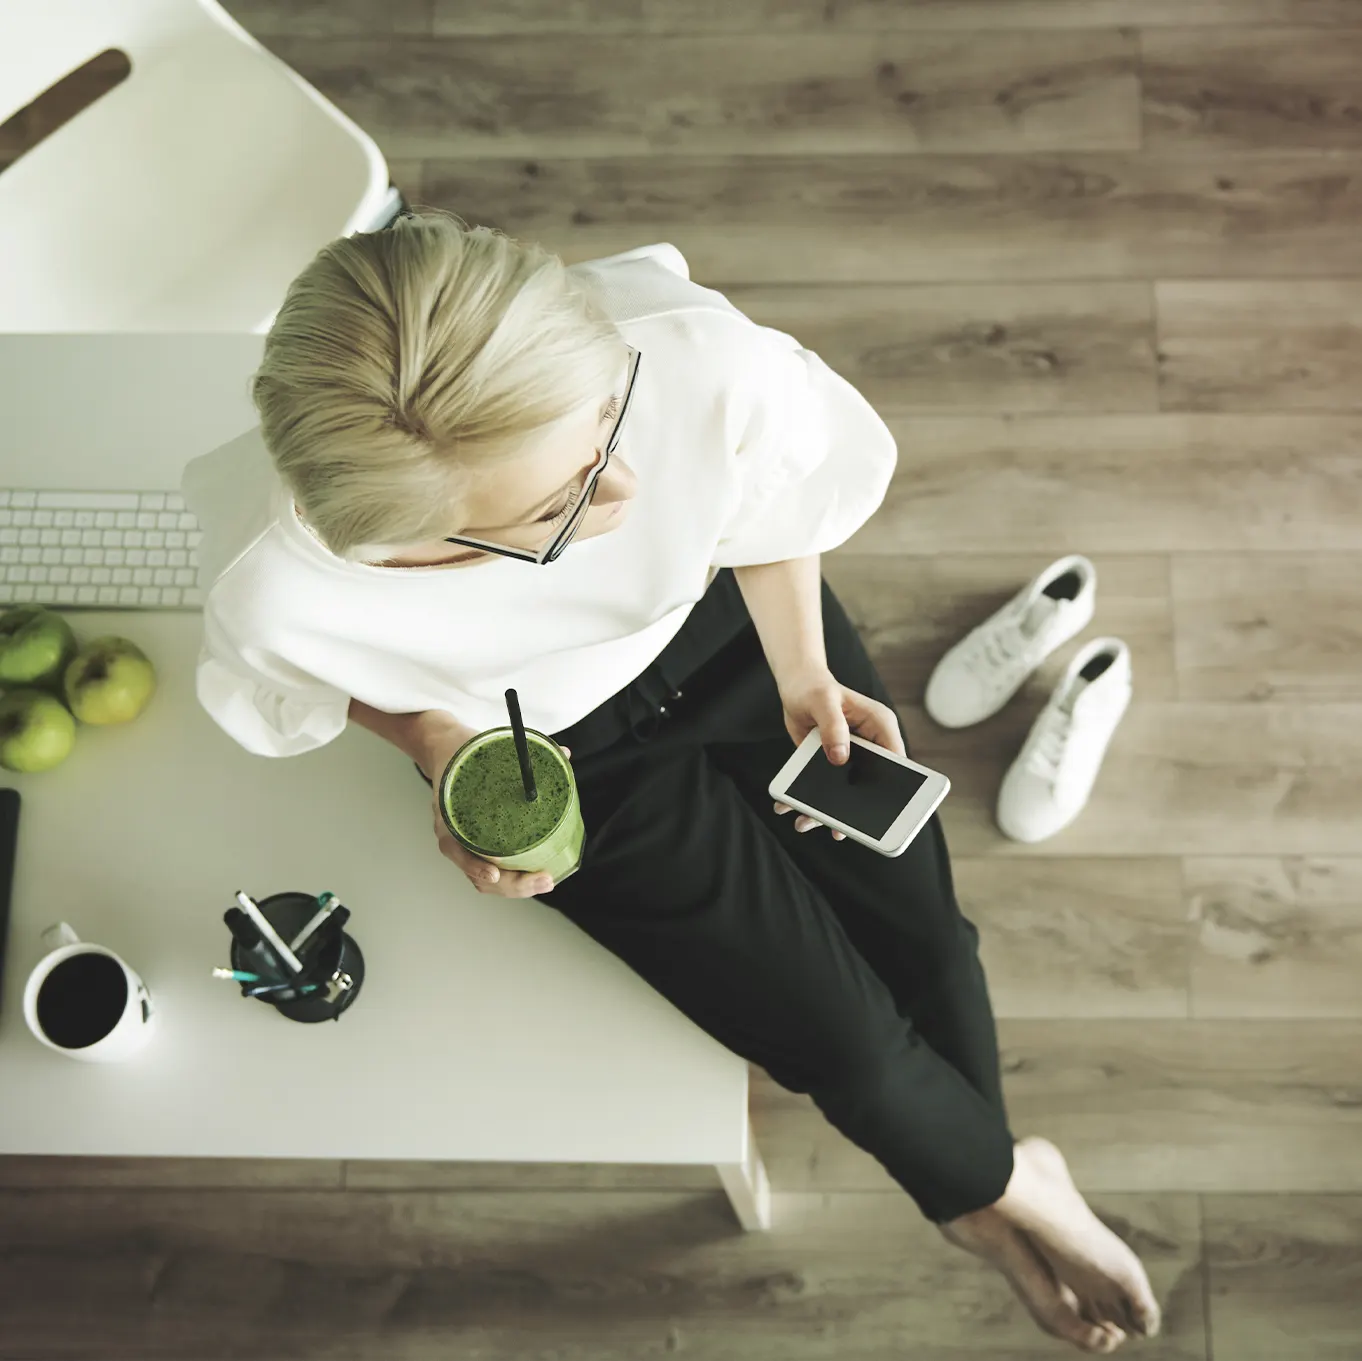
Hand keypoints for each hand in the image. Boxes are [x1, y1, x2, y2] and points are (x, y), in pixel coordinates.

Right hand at [417, 716, 572, 898]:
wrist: (444, 750)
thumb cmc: (464, 752)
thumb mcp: (487, 748)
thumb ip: (526, 752)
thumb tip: (564, 753)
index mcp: (448, 815)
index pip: (458, 851)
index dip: (477, 867)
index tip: (496, 874)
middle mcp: (452, 835)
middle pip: (478, 876)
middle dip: (513, 885)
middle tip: (545, 880)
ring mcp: (462, 844)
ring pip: (485, 880)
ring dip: (515, 887)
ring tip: (544, 881)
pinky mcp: (474, 847)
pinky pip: (490, 871)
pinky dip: (510, 878)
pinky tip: (534, 875)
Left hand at [773, 665, 906, 838]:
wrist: (796, 687)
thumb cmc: (815, 688)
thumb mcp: (824, 702)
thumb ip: (833, 727)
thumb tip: (839, 757)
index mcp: (880, 728)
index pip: (895, 761)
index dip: (894, 786)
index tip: (884, 809)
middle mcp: (869, 746)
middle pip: (871, 784)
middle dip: (855, 809)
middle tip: (840, 830)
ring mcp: (851, 758)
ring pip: (847, 792)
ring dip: (827, 811)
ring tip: (806, 823)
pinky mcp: (832, 765)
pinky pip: (826, 788)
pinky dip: (810, 801)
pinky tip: (795, 811)